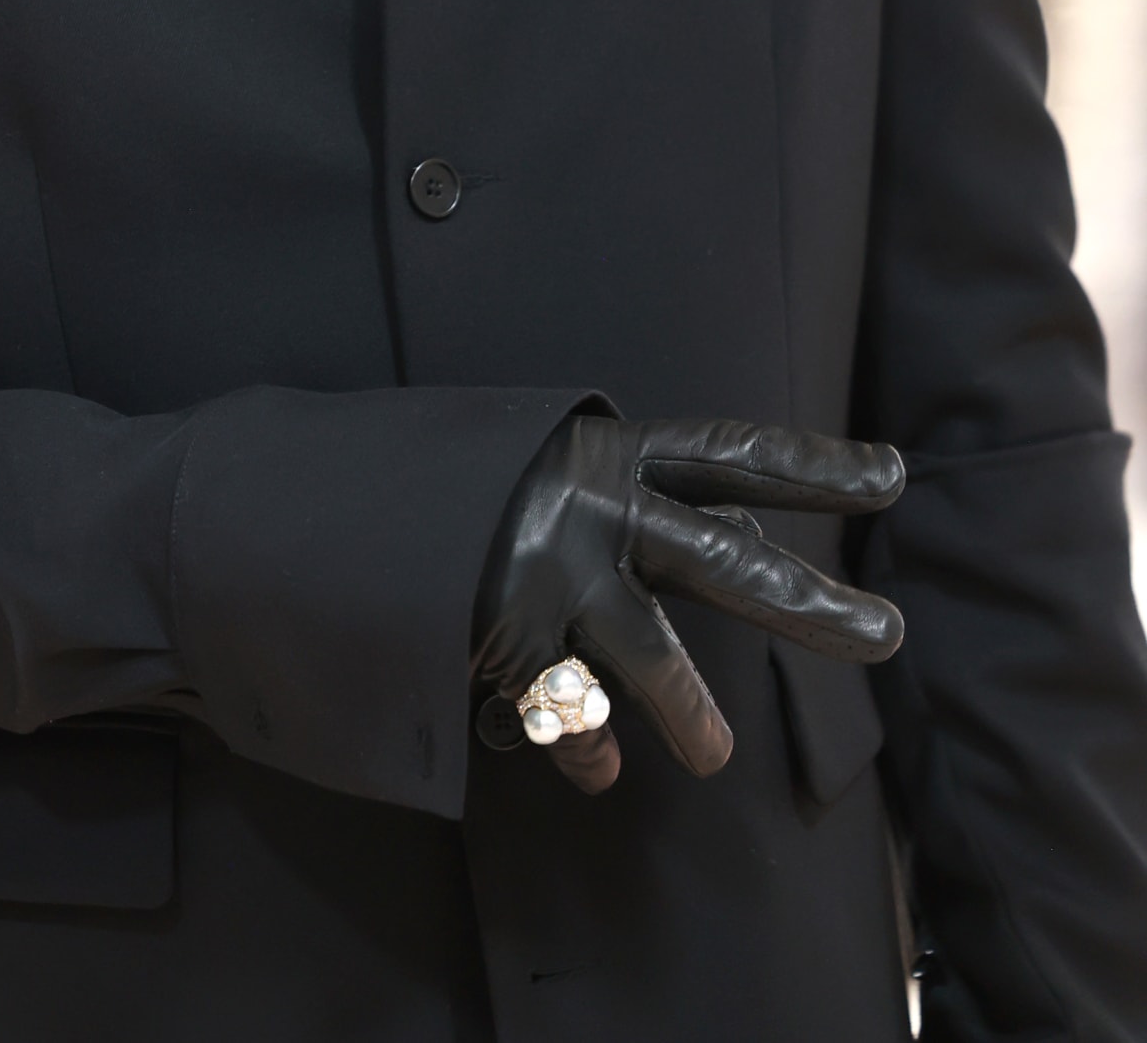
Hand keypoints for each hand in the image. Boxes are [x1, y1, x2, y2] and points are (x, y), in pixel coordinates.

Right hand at [473, 417, 903, 793]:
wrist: (330, 502)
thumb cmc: (463, 480)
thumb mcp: (556, 465)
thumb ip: (644, 500)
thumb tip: (751, 541)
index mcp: (605, 452)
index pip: (730, 455)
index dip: (812, 462)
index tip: (892, 475)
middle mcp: (590, 508)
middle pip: (724, 561)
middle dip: (809, 603)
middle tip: (887, 635)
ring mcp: (549, 575)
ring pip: (654, 657)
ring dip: (692, 715)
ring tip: (716, 758)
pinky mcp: (506, 639)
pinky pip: (575, 713)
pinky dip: (589, 748)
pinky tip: (599, 771)